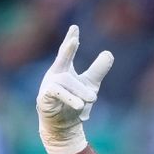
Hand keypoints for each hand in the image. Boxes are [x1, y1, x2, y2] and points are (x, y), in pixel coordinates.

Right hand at [36, 25, 113, 153]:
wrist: (64, 126)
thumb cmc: (76, 102)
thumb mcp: (91, 84)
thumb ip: (98, 70)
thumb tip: (109, 53)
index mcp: (64, 69)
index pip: (67, 52)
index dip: (71, 40)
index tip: (75, 28)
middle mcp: (55, 74)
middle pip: (62, 59)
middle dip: (67, 49)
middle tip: (74, 40)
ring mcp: (49, 85)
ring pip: (68, 83)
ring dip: (81, 92)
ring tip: (93, 99)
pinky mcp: (45, 98)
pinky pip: (58, 94)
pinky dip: (70, 98)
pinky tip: (79, 104)